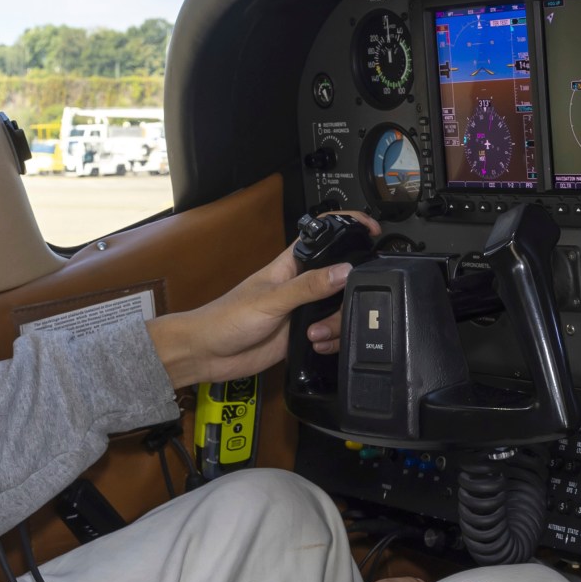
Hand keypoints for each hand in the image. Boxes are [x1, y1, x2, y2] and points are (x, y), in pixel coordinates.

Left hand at [145, 213, 379, 389]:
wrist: (208, 354)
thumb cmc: (225, 318)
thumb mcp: (270, 299)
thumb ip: (308, 286)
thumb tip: (345, 270)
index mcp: (289, 265)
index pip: (324, 236)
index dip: (348, 227)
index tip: (372, 230)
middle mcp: (299, 286)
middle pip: (341, 278)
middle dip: (348, 295)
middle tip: (338, 308)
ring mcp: (302, 311)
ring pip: (339, 309)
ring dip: (336, 324)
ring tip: (315, 334)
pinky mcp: (302, 336)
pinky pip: (330, 335)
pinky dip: (331, 341)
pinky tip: (317, 345)